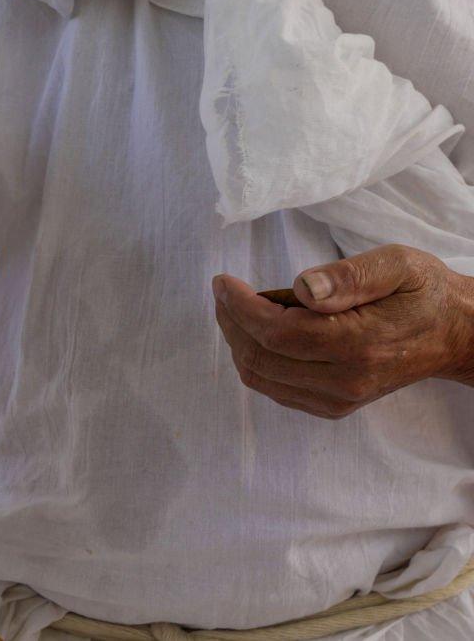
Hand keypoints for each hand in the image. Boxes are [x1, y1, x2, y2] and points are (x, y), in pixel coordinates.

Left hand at [212, 244, 473, 418]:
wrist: (453, 334)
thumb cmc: (422, 292)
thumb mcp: (397, 265)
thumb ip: (349, 276)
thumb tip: (303, 289)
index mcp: (359, 345)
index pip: (276, 333)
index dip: (239, 306)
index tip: (221, 282)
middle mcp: (344, 381)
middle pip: (260, 358)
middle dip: (231, 323)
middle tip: (224, 293)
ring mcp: (336, 400)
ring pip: (260, 378)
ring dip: (237, 342)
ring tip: (236, 309)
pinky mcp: (331, 407)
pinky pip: (274, 388)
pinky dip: (255, 360)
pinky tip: (258, 332)